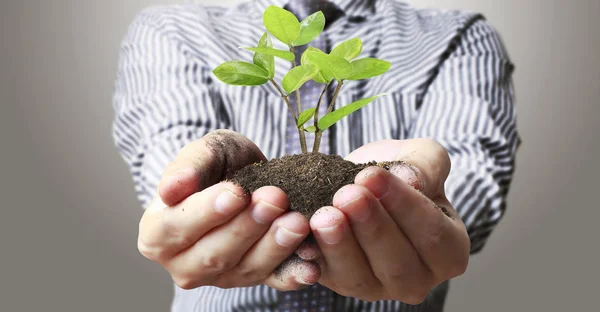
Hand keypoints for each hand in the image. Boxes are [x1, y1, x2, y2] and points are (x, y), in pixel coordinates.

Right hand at [137, 130, 319, 289]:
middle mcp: (184, 264)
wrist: (243, 178)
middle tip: (275, 199)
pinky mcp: (252, 279)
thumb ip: (188, 166)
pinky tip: (312, 266)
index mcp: (157, 234)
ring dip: (274, 247)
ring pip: (245, 269)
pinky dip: (293, 275)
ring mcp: (219, 277)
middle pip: (214, 254)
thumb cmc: (217, 164)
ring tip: (297, 221)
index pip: (178, 227)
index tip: (237, 193)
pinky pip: (273, 281)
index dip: (207, 212)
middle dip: (247, 227)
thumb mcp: (204, 152)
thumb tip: (170, 189)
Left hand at [309, 139, 469, 303]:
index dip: (403, 206)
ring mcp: (377, 287)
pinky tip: (302, 233)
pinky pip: (325, 276)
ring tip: (324, 215)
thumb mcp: (422, 158)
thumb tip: (411, 180)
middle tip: (347, 194)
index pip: (432, 234)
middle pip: (397, 263)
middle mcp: (416, 279)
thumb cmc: (400, 172)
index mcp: (448, 251)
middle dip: (370, 227)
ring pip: (359, 277)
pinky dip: (312, 257)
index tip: (372, 176)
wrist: (363, 182)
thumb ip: (426, 166)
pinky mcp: (340, 283)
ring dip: (339, 246)